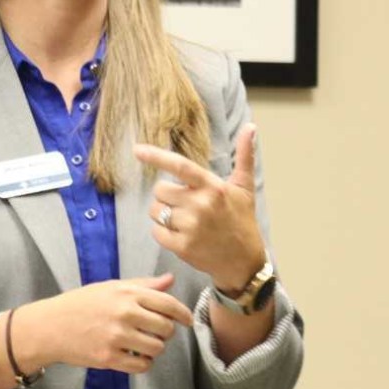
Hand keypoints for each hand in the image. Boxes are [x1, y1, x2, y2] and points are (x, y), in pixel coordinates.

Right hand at [21, 273, 192, 373]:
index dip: (183, 314)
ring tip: (144, 344)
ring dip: (155, 348)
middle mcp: (125, 314)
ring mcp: (117, 338)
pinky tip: (136, 357)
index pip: (168, 304)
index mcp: (128, 294)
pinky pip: (142, 366)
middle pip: (166, 328)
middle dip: (166, 332)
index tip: (188, 320)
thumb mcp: (112, 287)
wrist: (50, 326)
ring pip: (156, 348)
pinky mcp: (108, 358)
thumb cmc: (81, 303)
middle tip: (157, 332)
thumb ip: (143, 285)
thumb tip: (170, 280)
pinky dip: (144, 363)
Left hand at [134, 125, 265, 292]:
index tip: (137, 149)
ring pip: (155, 211)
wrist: (243, 261)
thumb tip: (251, 127)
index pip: (180, 166)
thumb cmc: (242, 220)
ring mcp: (190, 226)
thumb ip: (244, 156)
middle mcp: (201, 205)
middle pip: (160, 190)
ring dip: (163, 214)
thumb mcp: (244, 187)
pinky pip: (156, 231)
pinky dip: (163, 232)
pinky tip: (180, 235)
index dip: (156, 156)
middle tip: (183, 204)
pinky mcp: (182, 246)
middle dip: (166, 196)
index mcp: (213, 187)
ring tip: (184, 221)